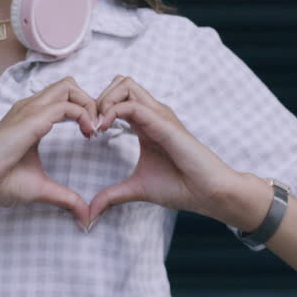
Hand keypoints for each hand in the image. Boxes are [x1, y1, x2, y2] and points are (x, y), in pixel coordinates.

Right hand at [0, 76, 98, 224]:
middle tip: (96, 128)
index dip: (84, 110)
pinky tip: (87, 134)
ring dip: (88, 105)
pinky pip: (65, 105)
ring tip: (93, 130)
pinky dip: (83, 115)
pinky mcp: (30, 119)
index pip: (64, 98)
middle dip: (90, 101)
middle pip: (69, 85)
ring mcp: (29, 110)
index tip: (91, 135)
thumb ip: (65, 198)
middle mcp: (29, 108)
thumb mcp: (41, 188)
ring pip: (68, 87)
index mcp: (31, 118)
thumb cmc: (0, 183)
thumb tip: (85, 217)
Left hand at [87, 75, 241, 227]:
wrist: (209, 193)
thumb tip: (90, 214)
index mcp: (145, 123)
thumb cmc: (181, 187)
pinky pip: (133, 106)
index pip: (117, 96)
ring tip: (96, 126)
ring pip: (125, 84)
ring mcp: (159, 116)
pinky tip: (103, 130)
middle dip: (97, 97)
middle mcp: (152, 114)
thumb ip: (112, 196)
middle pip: (119, 82)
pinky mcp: (164, 124)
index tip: (87, 133)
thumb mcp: (137, 189)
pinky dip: (112, 112)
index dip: (97, 108)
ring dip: (103, 100)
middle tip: (89, 125)